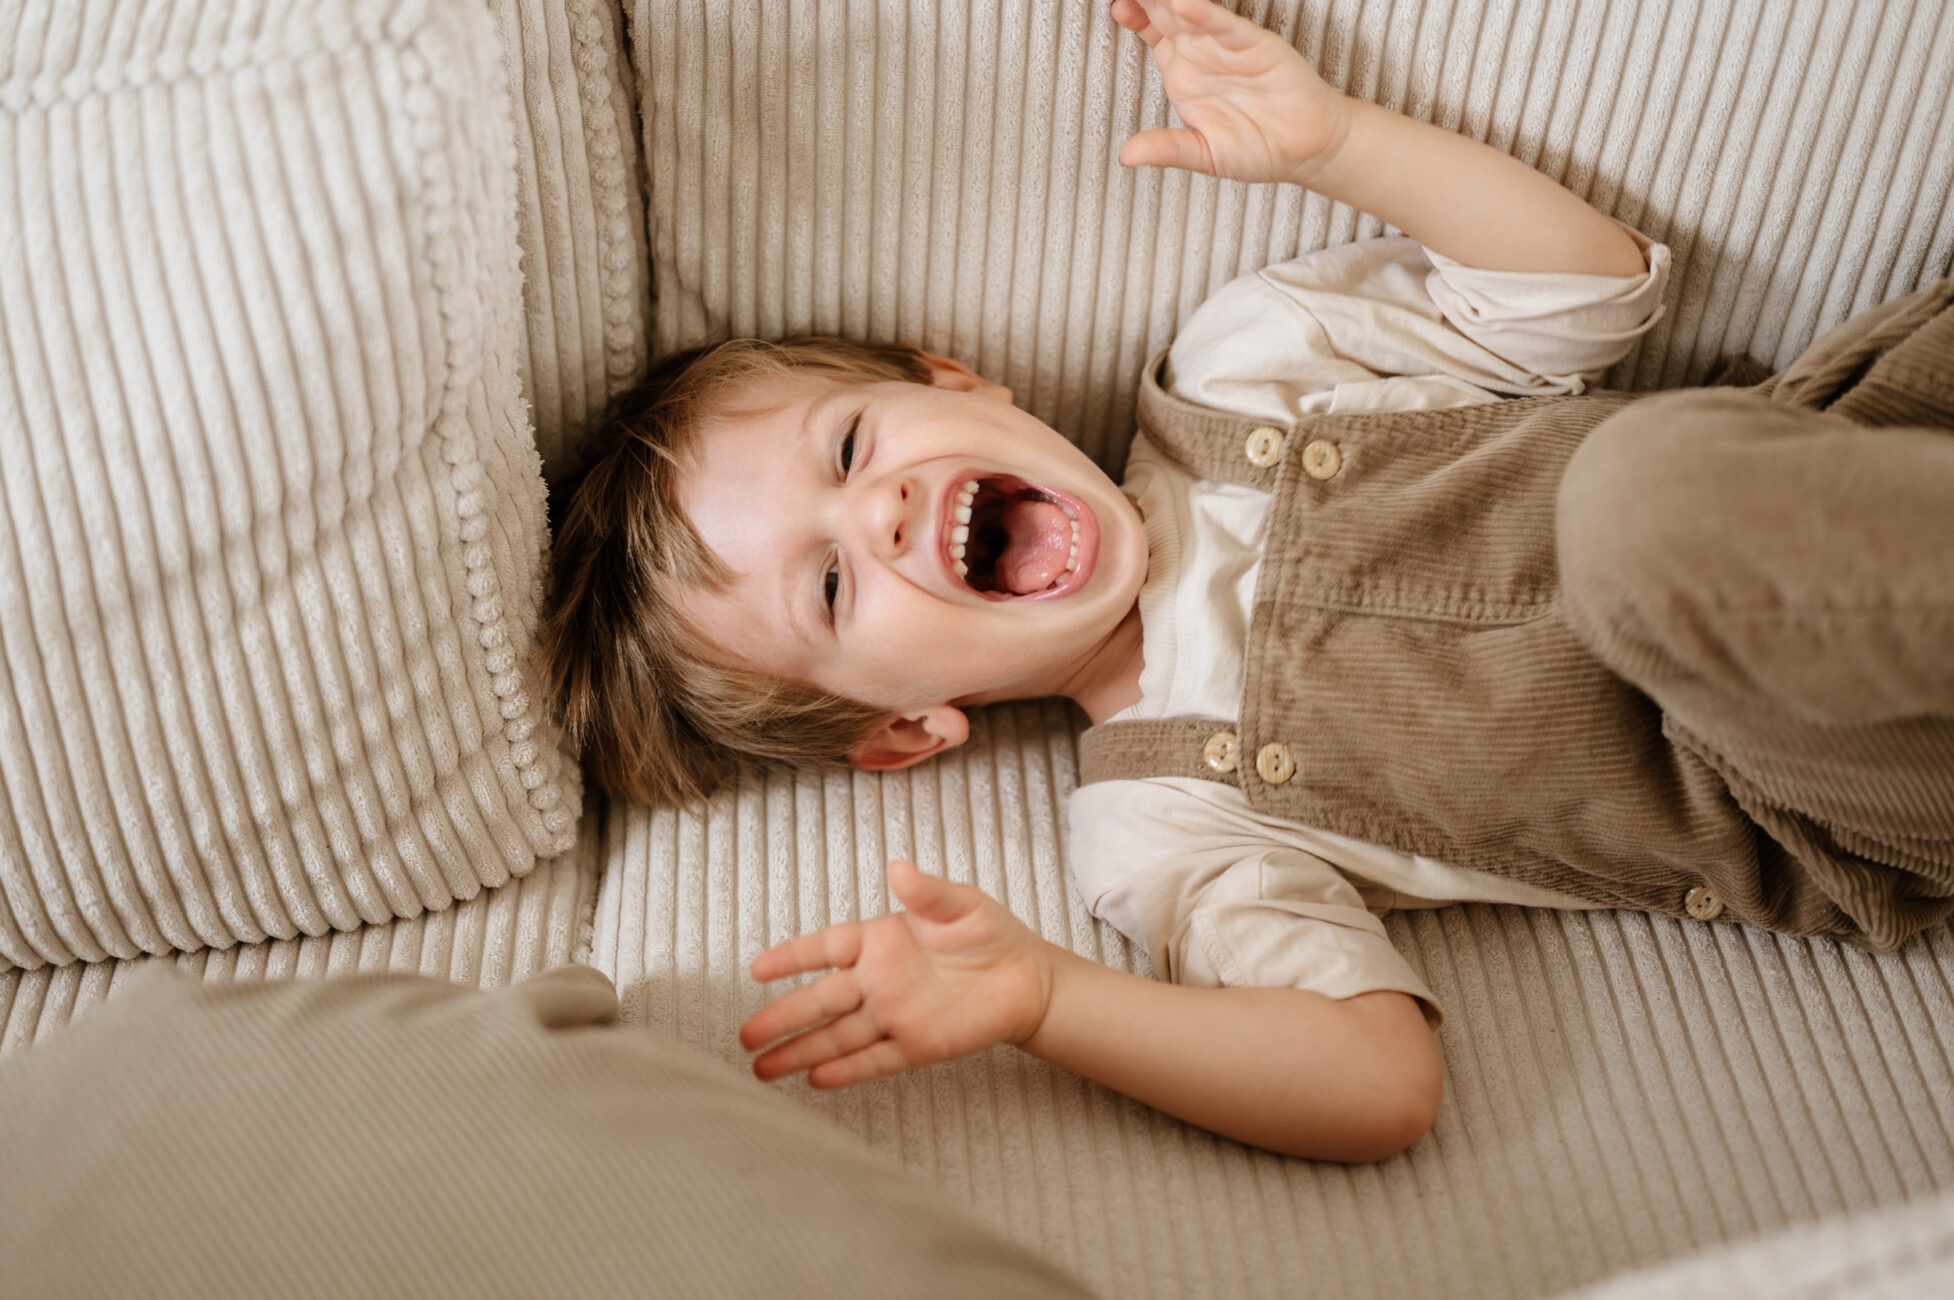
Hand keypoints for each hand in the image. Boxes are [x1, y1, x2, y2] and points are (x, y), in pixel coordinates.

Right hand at [739, 861, 1053, 1088]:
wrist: (1029, 980)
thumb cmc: (991, 934)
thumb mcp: (961, 904)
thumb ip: (927, 892)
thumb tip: (899, 868)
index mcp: (881, 939)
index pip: (826, 947)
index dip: (792, 957)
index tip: (757, 969)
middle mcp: (879, 980)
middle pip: (821, 1000)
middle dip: (783, 1017)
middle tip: (746, 1035)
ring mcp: (895, 1015)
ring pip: (838, 1036)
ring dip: (802, 1052)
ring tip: (762, 1069)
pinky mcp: (917, 1045)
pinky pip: (875, 1059)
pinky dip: (847, 1070)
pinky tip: (815, 1080)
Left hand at [1111, 0, 1350, 186]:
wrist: (1307, 148)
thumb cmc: (1258, 149)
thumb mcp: (1205, 155)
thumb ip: (1167, 149)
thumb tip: (1125, 156)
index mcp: (1182, 74)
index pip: (1151, 33)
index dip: (1133, 15)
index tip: (1116, 5)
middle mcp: (1201, 54)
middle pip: (1165, 14)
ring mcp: (1226, 46)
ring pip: (1191, 12)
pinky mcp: (1255, 45)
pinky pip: (1225, 26)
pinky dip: (1206, 15)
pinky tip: (1186, 5)